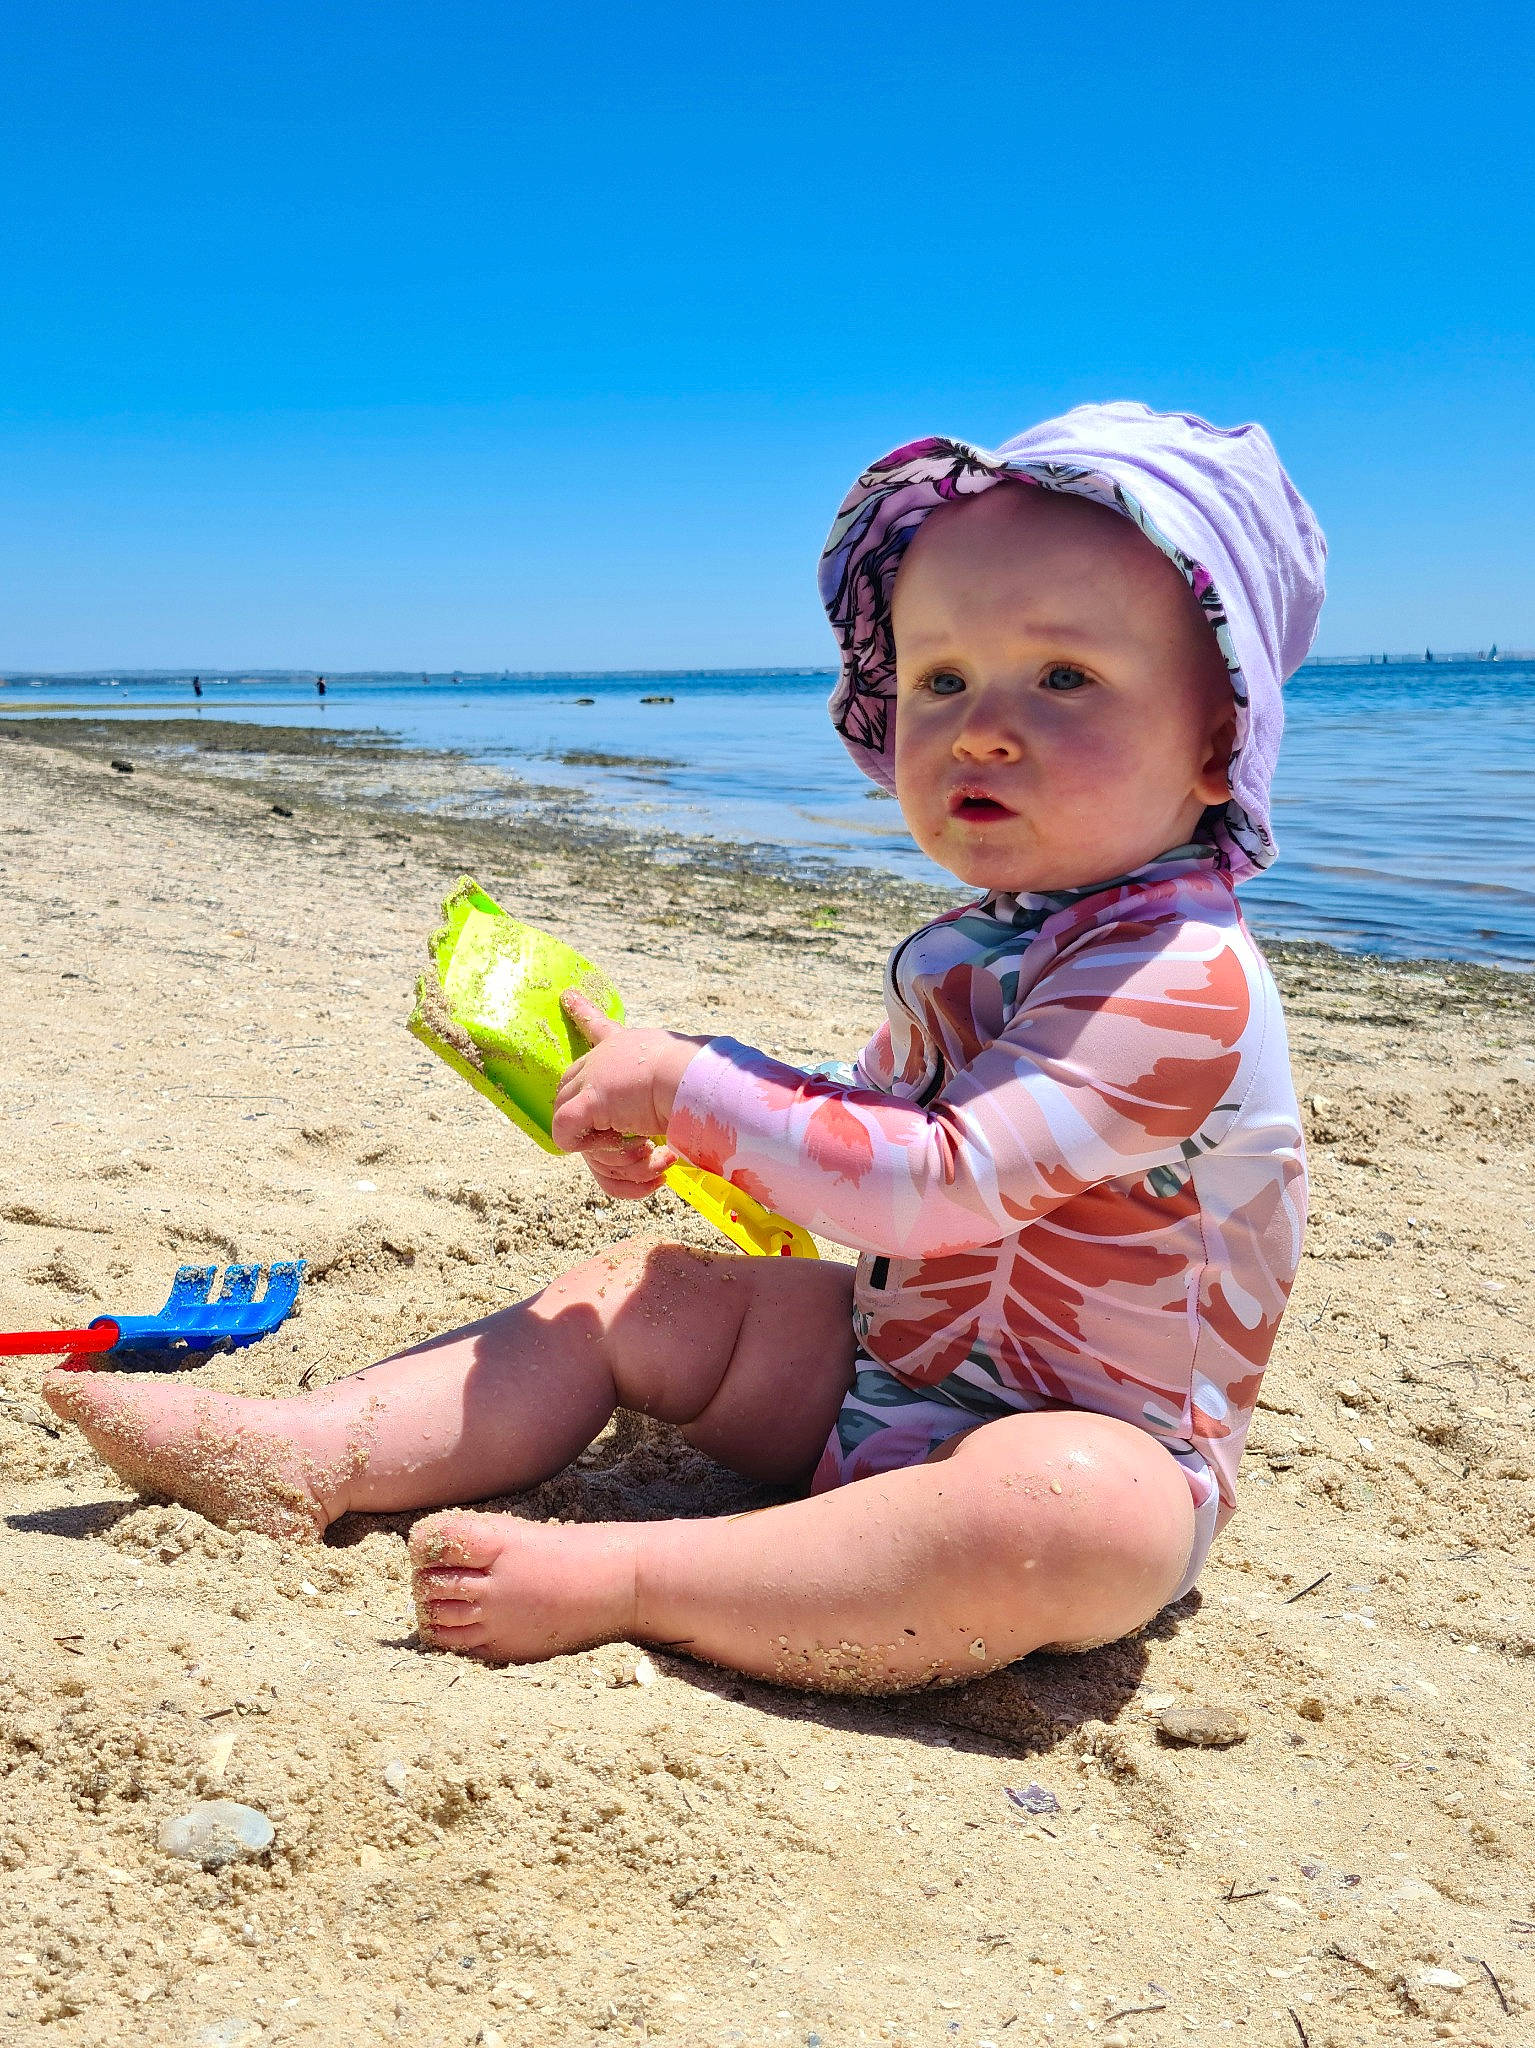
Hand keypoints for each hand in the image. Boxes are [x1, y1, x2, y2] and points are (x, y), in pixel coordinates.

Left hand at [550, 992, 702, 1198]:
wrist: (692, 1077)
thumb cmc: (696, 1074)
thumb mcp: (681, 1066)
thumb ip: (674, 1075)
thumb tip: (700, 1088)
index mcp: (626, 1043)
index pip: (600, 1025)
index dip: (583, 1011)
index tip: (567, 996)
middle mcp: (602, 1056)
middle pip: (569, 1081)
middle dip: (580, 1110)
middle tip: (618, 1134)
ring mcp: (591, 1078)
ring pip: (565, 1111)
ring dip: (595, 1137)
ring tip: (634, 1143)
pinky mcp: (588, 1103)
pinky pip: (565, 1132)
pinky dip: (588, 1146)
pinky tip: (619, 1144)